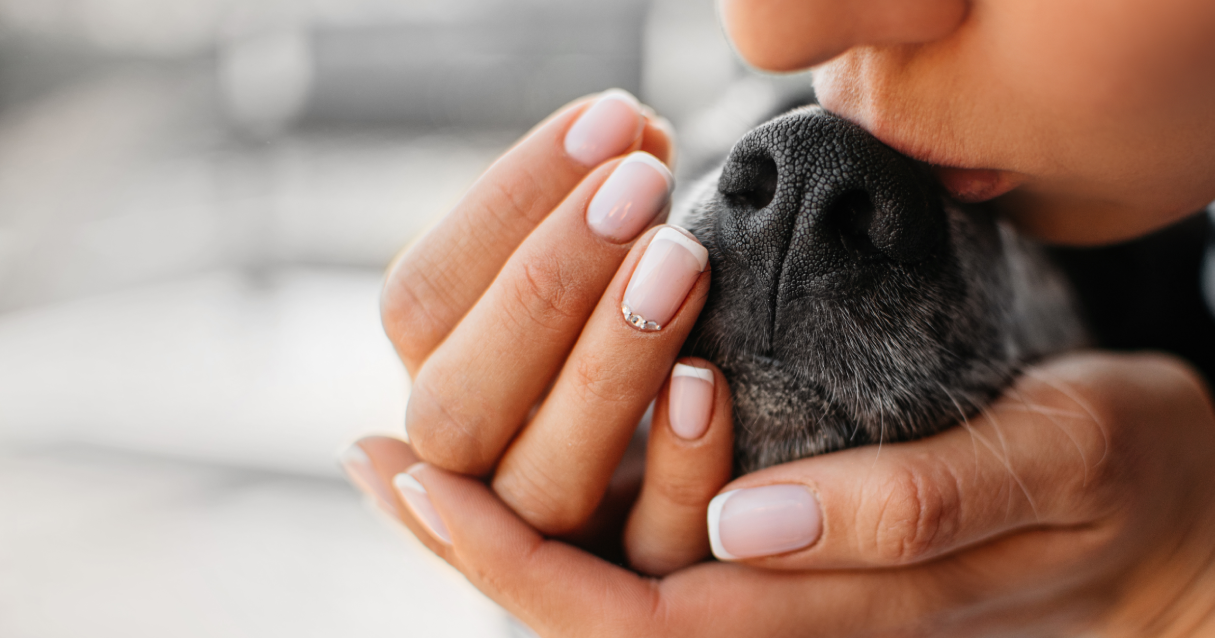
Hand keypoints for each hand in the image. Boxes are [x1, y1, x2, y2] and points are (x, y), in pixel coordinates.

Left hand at [346, 353, 1214, 636]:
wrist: (1179, 529)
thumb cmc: (1127, 476)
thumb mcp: (1058, 456)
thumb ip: (915, 503)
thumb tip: (744, 526)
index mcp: (852, 608)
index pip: (652, 616)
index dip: (521, 562)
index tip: (420, 484)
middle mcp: (809, 618)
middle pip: (611, 619)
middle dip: (483, 553)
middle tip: (379, 462)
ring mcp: (809, 597)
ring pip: (631, 596)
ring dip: (518, 539)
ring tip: (413, 468)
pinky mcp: (817, 562)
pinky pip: (678, 563)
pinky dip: (591, 521)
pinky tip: (541, 467)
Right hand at [362, 90, 739, 570]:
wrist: (729, 459)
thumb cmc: (650, 330)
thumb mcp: (596, 274)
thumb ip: (584, 219)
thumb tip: (620, 123)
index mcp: (440, 377)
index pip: (420, 300)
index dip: (508, 204)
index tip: (613, 117)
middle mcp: (471, 469)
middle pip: (457, 406)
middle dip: (545, 285)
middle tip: (641, 184)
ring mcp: (554, 536)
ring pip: (545, 480)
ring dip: (606, 365)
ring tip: (683, 259)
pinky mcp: (643, 583)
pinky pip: (653, 542)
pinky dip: (681, 464)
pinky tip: (709, 381)